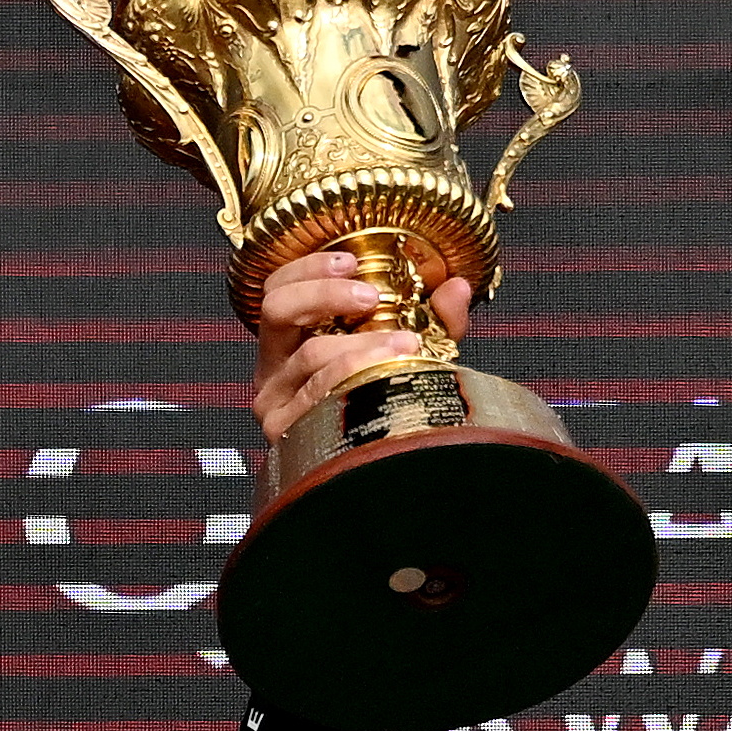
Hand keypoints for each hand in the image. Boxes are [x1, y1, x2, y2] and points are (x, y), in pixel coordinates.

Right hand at [248, 250, 473, 443]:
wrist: (379, 468)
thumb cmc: (385, 403)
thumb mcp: (410, 353)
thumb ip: (435, 320)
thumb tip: (458, 288)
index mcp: (289, 342)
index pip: (278, 288)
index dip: (308, 268)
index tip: (351, 262)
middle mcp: (273, 367)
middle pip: (277, 309)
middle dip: (326, 294)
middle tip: (372, 297)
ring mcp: (275, 400)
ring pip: (309, 354)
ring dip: (361, 343)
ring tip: (405, 343)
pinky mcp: (283, 430)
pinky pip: (317, 394)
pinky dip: (353, 377)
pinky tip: (384, 376)